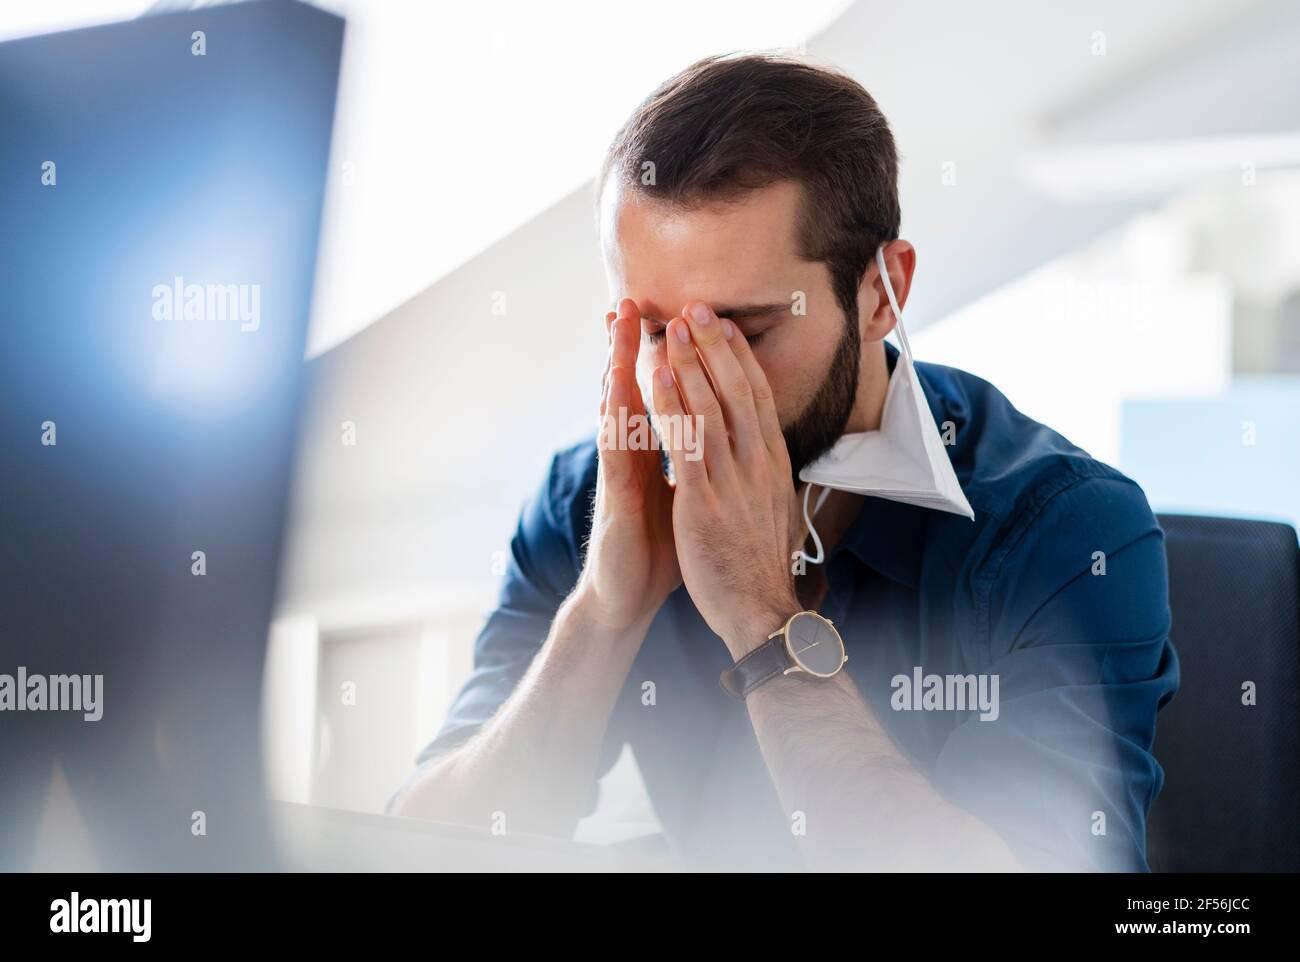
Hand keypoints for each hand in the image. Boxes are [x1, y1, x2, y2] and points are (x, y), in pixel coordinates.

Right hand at [573, 297, 681, 632]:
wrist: (633, 594)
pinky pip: (616, 450)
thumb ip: (694, 464)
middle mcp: (633, 454)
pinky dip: (617, 419)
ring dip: (616, 364)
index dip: (663, 357)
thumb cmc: (660, 546)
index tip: (669, 318)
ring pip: (617, 407)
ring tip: (616, 327)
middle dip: (630, 345)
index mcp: (653, 452)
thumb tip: (718, 444)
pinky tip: (614, 393)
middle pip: (631, 389)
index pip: (657, 394)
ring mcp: (620, 471)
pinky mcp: (615, 496)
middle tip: (628, 300)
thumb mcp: (685, 495)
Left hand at [650, 302, 800, 658]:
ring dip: (690, 361)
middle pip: (736, 390)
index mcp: (772, 464)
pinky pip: (687, 442)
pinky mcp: (704, 500)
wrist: (761, 611)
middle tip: (697, 305)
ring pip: (711, 406)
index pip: (757, 398)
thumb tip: (767, 453)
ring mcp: (732, 479)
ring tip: (673, 324)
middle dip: (716, 345)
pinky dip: (672, 404)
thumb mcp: (771, 509)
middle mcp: (757, 463)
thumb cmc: (758, 565)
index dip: (740, 359)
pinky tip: (657, 375)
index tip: (726, 326)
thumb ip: (764, 476)